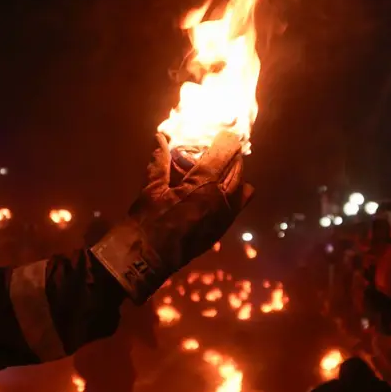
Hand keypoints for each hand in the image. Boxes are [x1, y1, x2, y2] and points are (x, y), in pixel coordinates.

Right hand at [92, 131, 253, 302]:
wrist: (146, 258)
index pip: (226, 153)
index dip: (227, 140)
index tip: (224, 133)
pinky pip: (237, 207)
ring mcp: (224, 217)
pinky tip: (215, 192)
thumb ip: (159, 160)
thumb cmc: (147, 220)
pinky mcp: (221, 230)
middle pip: (238, 169)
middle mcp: (222, 200)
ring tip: (218, 172)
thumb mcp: (151, 187)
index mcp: (204, 185)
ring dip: (234, 176)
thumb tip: (160, 137)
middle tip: (218, 150)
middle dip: (231, 157)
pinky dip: (232, 195)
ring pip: (243, 188)